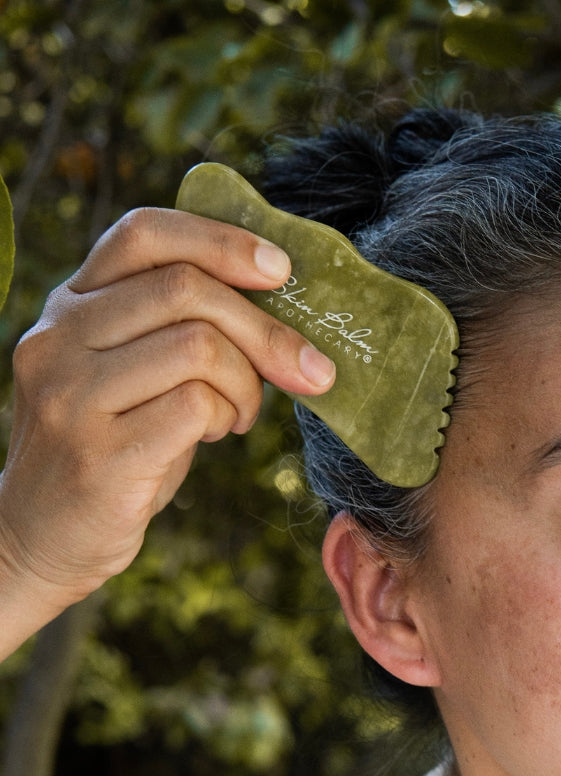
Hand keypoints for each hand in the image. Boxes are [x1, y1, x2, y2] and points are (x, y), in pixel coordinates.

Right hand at [0, 205, 335, 637]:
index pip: (143, 235)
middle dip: (266, 329)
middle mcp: (60, 338)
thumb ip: (178, 328)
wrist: (39, 540)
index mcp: (70, 305)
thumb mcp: (132, 373)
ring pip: (197, 345)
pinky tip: (216, 433)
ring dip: (247, 381)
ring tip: (241, 412)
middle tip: (306, 369)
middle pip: (186, 288)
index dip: (220, 241)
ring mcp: (71, 394)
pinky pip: (194, 406)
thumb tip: (282, 304)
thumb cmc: (112, 449)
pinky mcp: (97, 453)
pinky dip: (225, 415)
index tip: (280, 270)